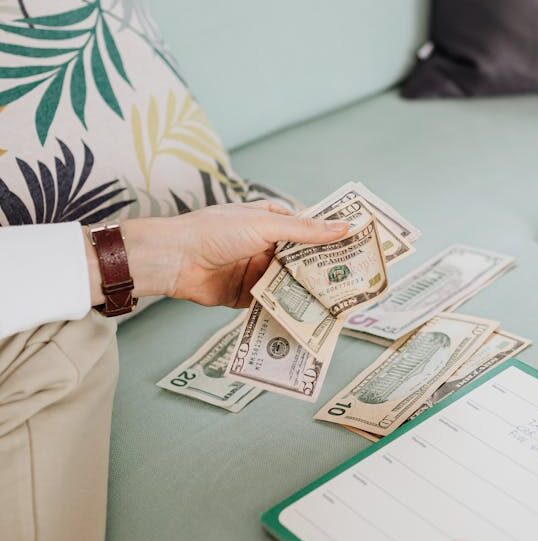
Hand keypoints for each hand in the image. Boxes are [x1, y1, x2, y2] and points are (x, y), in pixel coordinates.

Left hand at [83, 202, 348, 308]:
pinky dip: (288, 310)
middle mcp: (267, 246)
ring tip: (340, 304)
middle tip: (357, 282)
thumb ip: (306, 230)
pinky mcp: (247, 296)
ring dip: (309, 292)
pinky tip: (310, 319)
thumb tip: (345, 226)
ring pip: (291, 283)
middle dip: (326, 271)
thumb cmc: (215, 231)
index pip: (311, 229)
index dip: (334, 238)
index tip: (361, 247)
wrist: (173, 260)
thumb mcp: (266, 225)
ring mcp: (257, 271)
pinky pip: (273, 304)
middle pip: (304, 260)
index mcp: (272, 221)